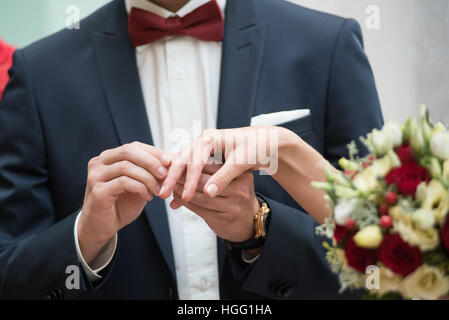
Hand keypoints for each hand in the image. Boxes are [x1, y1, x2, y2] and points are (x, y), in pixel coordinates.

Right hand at [78, 141, 170, 263]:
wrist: (102, 228)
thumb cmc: (121, 205)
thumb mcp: (138, 184)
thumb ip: (148, 172)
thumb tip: (171, 160)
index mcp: (108, 158)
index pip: (133, 146)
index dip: (153, 152)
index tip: (170, 161)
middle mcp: (98, 163)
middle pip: (128, 152)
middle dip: (151, 161)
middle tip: (165, 173)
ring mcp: (96, 176)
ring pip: (127, 167)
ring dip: (148, 178)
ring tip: (159, 190)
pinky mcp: (98, 191)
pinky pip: (124, 182)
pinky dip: (140, 188)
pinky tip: (148, 197)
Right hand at [159, 127, 279, 200]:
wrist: (266, 142)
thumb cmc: (256, 147)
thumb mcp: (241, 162)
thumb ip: (224, 177)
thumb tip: (208, 192)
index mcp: (210, 139)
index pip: (193, 161)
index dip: (188, 181)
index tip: (184, 197)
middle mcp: (203, 141)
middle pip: (182, 160)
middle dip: (171, 178)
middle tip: (162, 194)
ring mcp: (203, 147)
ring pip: (183, 163)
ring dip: (174, 179)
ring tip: (166, 196)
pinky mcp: (205, 155)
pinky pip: (189, 167)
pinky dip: (183, 179)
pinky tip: (177, 192)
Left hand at [170, 165, 259, 241]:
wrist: (249, 220)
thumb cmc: (234, 194)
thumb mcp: (228, 176)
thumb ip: (208, 166)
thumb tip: (180, 157)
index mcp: (241, 172)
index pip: (211, 164)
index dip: (190, 163)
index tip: (174, 162)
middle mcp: (240, 187)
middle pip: (203, 180)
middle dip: (182, 178)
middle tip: (167, 175)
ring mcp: (233, 204)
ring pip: (199, 195)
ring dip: (181, 191)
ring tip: (171, 187)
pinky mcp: (225, 217)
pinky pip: (199, 208)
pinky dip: (185, 203)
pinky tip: (178, 199)